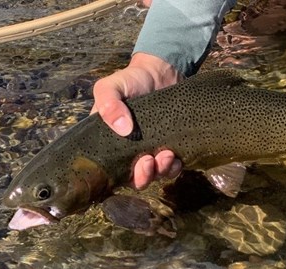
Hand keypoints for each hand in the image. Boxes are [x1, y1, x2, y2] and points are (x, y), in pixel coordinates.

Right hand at [91, 53, 182, 188]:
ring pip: (154, 175)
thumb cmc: (131, 80)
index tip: (130, 167)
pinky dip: (175, 168)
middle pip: (133, 179)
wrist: (161, 72)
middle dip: (143, 177)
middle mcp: (128, 152)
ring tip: (167, 156)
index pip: (108, 170)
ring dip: (160, 172)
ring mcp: (150, 152)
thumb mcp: (111, 86)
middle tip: (149, 161)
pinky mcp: (170, 149)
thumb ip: (108, 103)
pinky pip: (172, 168)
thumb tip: (123, 129)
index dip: (118, 176)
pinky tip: (177, 158)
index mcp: (109, 142)